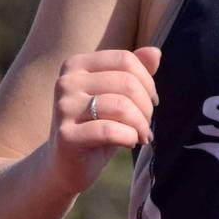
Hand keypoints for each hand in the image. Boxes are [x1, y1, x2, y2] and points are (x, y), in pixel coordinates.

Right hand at [44, 47, 161, 197]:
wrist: (63, 166)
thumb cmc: (94, 127)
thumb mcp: (115, 97)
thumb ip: (133, 73)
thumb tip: (155, 52)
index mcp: (76, 65)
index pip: (125, 60)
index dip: (147, 82)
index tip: (150, 102)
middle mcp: (66, 82)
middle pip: (127, 82)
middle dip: (146, 107)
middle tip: (146, 125)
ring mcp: (63, 108)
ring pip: (122, 106)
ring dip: (141, 125)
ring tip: (141, 135)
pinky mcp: (66, 136)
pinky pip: (111, 131)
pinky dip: (129, 138)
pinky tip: (129, 143)